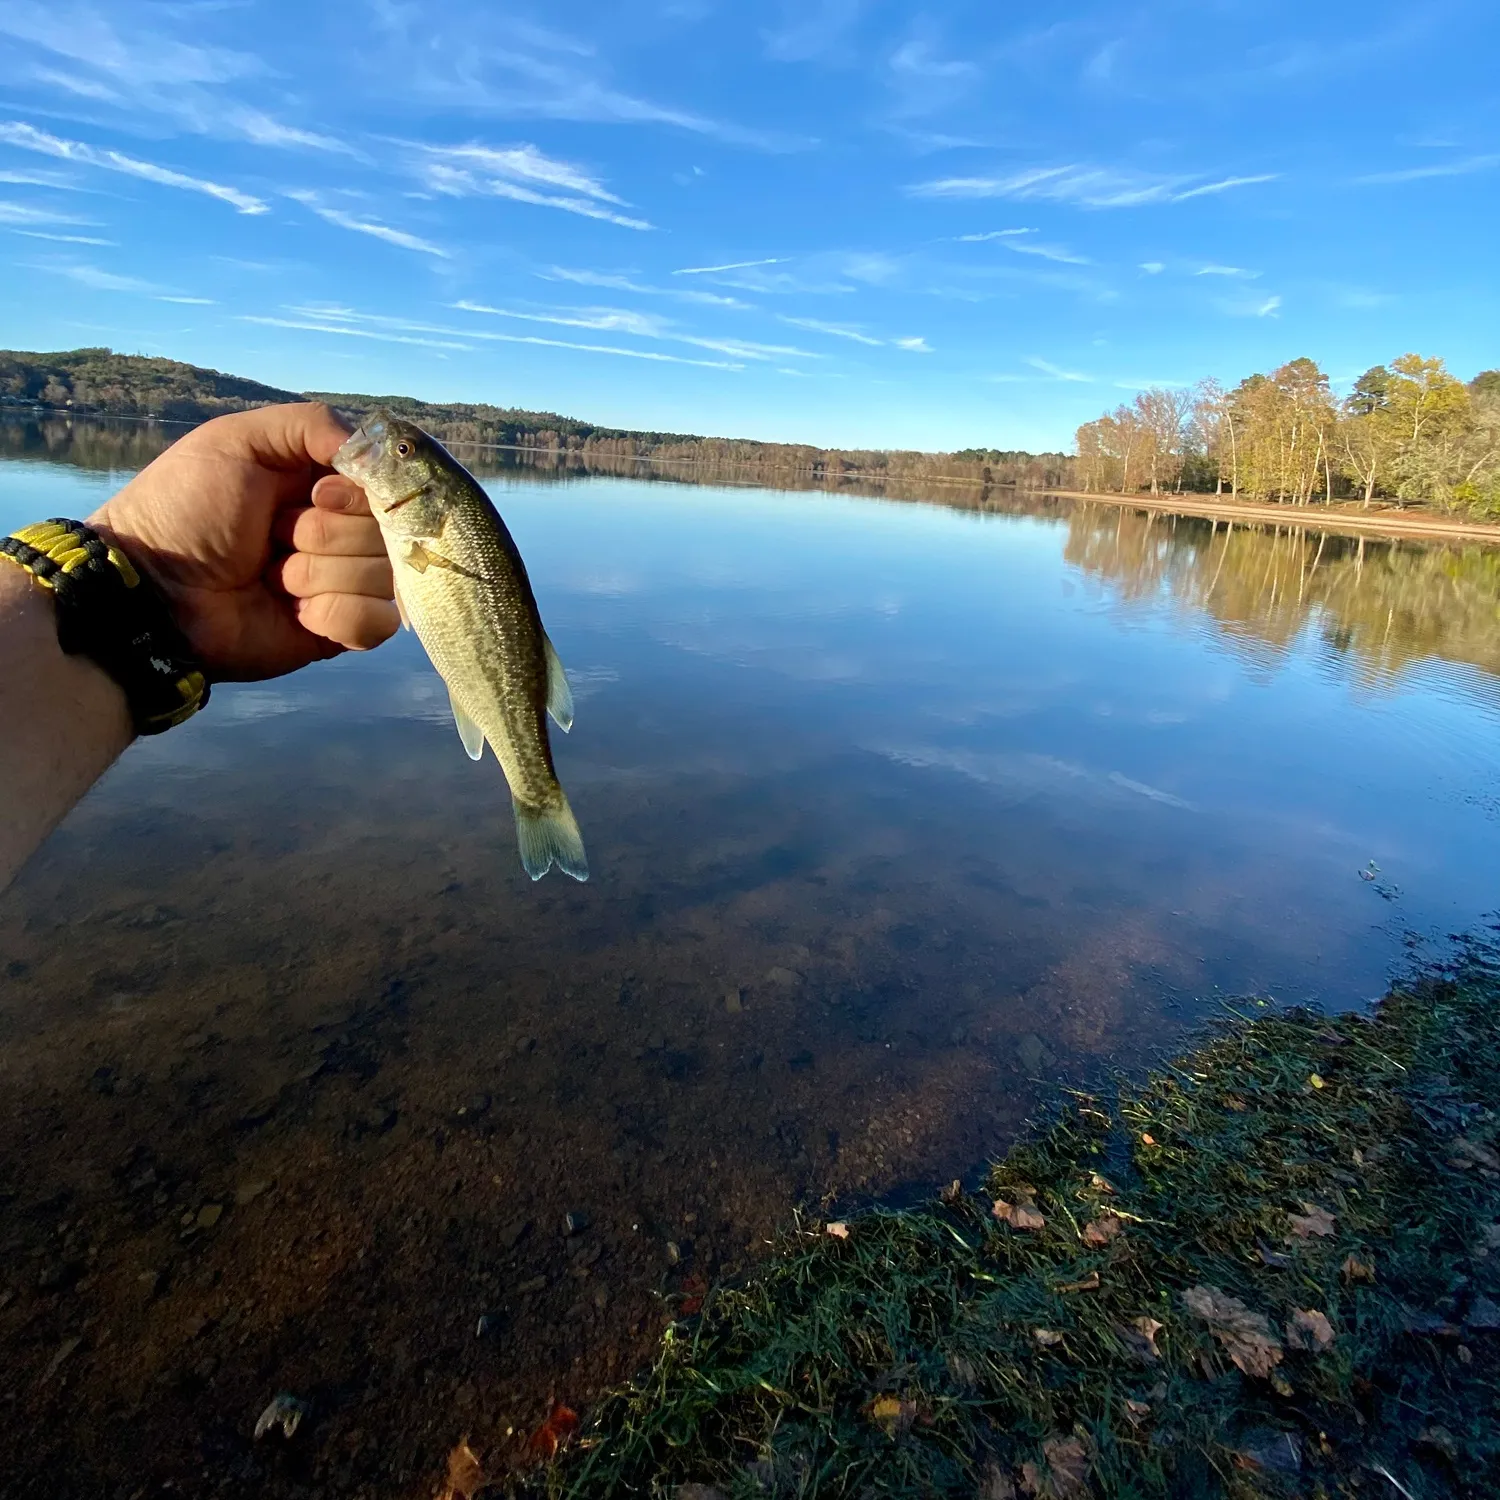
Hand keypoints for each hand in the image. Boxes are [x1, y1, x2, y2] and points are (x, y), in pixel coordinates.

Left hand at [89, 402, 397, 681]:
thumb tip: (381, 454)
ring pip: (383, 577)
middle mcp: (342, 532)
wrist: (155, 591)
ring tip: (274, 578)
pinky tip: (296, 612)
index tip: (314, 495)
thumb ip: (312, 425)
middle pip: (387, 532)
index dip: (356, 492)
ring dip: (320, 576)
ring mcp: (344, 583)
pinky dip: (336, 615)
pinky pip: (376, 622)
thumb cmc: (186, 508)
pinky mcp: (340, 632)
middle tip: (274, 538)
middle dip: (326, 535)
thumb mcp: (237, 439)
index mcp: (323, 484)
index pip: (387, 484)